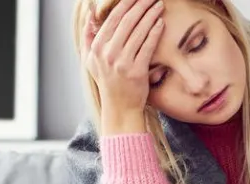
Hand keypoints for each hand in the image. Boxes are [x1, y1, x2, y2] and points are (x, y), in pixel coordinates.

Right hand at [81, 0, 164, 115]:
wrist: (119, 106)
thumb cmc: (107, 81)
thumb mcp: (91, 60)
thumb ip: (89, 36)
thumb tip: (89, 14)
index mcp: (97, 47)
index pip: (112, 19)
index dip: (125, 3)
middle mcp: (108, 53)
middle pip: (127, 21)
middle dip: (141, 5)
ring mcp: (122, 62)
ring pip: (138, 31)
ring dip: (150, 15)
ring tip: (159, 5)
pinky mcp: (137, 70)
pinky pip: (147, 46)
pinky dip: (154, 32)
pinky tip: (160, 23)